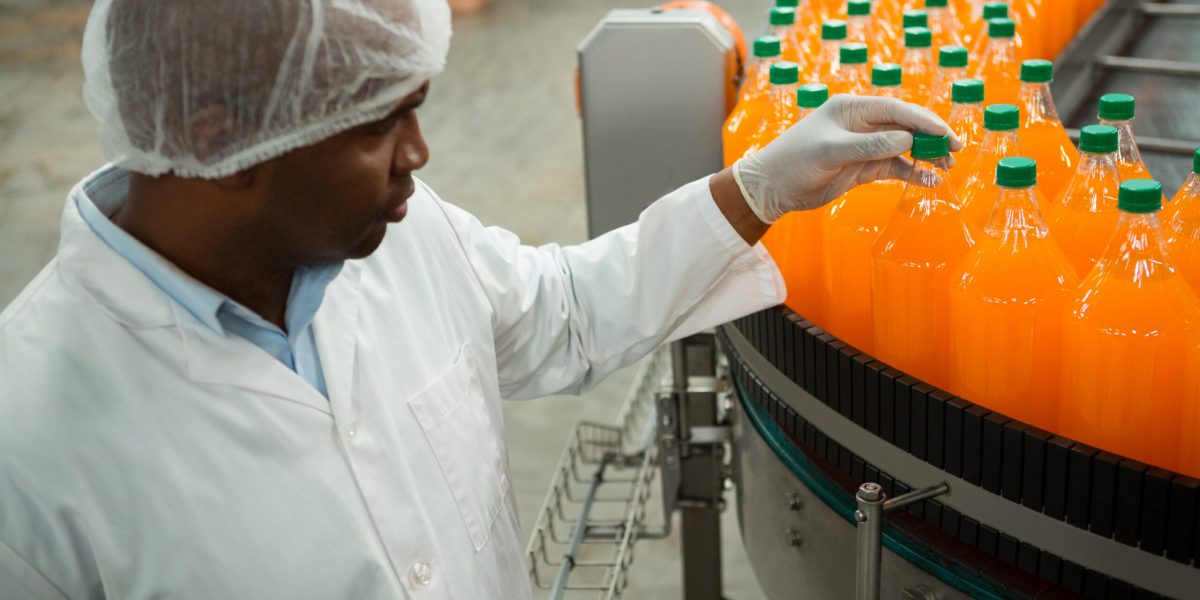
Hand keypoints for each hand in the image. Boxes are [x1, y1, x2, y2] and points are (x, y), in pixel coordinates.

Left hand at [732, 95, 961, 223]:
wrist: (772, 189)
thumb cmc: (793, 161)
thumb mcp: (830, 152)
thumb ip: (868, 146)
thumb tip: (907, 139)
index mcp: (852, 108)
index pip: (895, 109)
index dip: (923, 120)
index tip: (944, 132)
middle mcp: (862, 124)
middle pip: (905, 126)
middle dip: (931, 137)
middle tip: (954, 150)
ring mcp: (864, 147)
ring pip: (904, 148)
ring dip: (925, 156)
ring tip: (945, 168)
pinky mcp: (863, 168)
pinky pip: (895, 168)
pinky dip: (912, 173)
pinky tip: (928, 181)